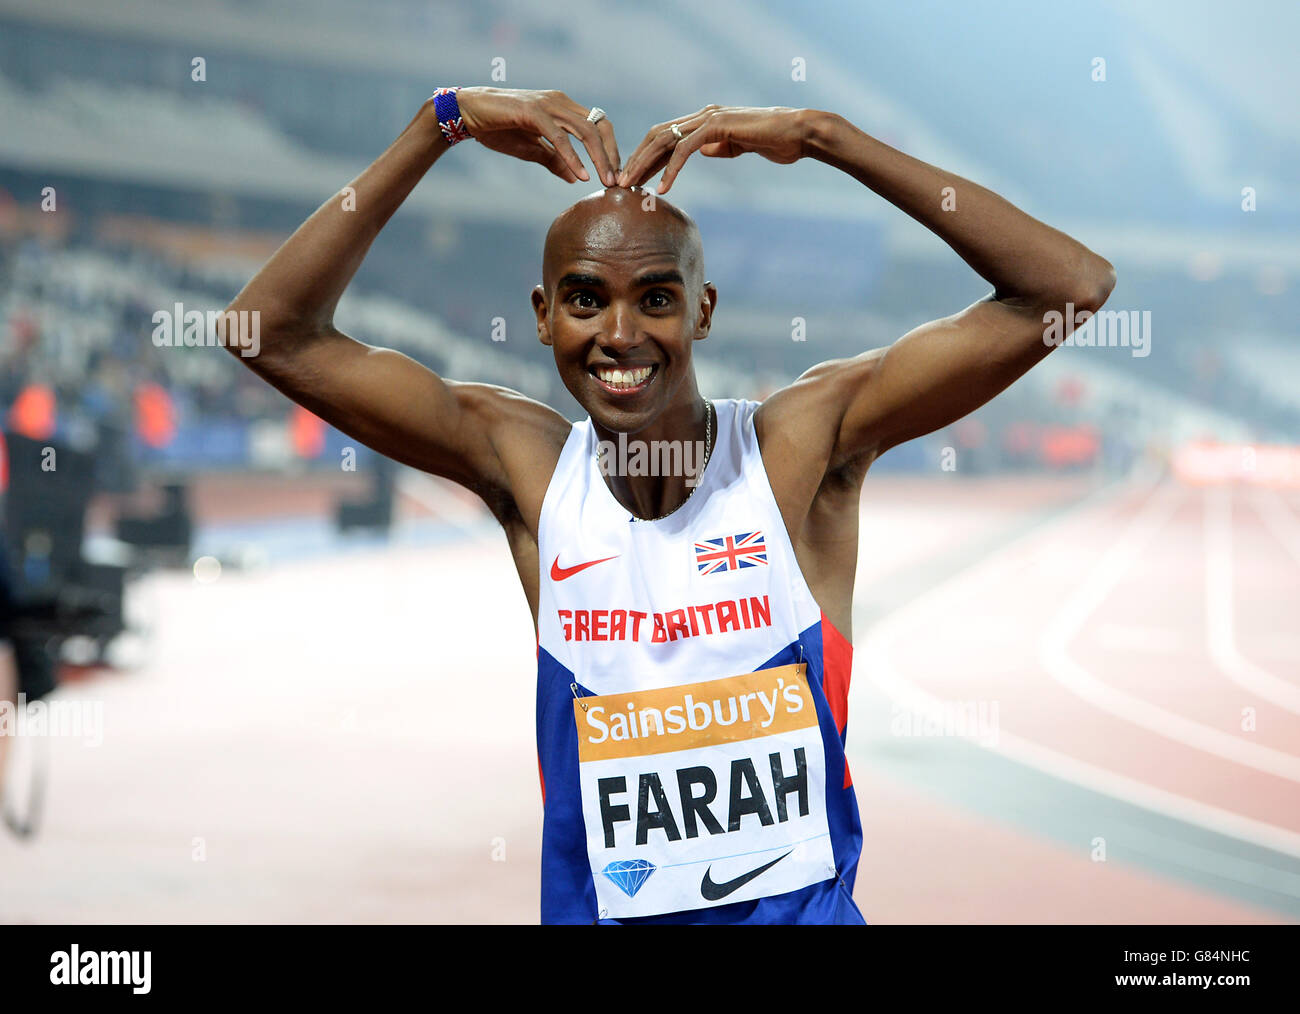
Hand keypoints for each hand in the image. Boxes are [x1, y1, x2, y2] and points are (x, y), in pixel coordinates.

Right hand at [453, 87, 620, 185]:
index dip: (611, 150)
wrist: (469, 114)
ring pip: (585, 130)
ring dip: (599, 157)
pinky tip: (580, 175)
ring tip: (605, 181)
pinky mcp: (533, 111)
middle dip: (612, 155)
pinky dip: (573, 157)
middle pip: (600, 126)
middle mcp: (561, 102)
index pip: (599, 126)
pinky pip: (559, 137)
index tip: (615, 174)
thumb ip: (553, 160)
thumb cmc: (499, 128)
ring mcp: (548, 104)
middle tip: (618, 181)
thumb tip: (573, 178)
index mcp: (564, 108)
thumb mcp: (531, 149)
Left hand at [616, 105, 809, 192]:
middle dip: (636, 159)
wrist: (797, 133)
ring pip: (665, 139)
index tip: (633, 177)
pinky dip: (671, 168)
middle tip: (620, 183)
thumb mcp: (737, 146)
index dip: (646, 156)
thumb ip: (717, 146)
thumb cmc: (774, 141)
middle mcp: (703, 115)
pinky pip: (686, 149)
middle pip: (657, 135)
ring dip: (645, 164)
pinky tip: (663, 187)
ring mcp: (709, 119)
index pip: (665, 136)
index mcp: (704, 120)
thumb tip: (702, 151)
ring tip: (632, 186)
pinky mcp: (718, 128)